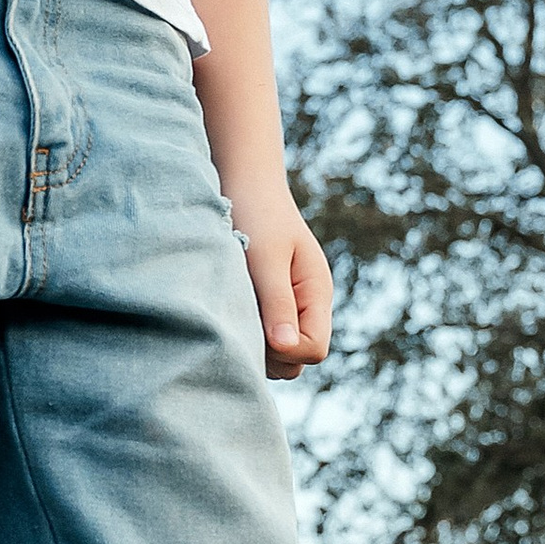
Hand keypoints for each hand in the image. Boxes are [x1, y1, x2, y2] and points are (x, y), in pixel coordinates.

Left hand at [231, 187, 333, 379]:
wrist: (244, 184)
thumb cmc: (256, 215)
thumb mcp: (267, 258)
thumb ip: (278, 302)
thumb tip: (285, 347)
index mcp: (316, 293)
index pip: (315, 349)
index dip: (287, 349)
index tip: (257, 326)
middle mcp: (306, 306)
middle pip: (298, 359)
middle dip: (270, 353)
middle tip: (239, 320)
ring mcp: (287, 308)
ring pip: (278, 355)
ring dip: (255, 345)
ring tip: (231, 312)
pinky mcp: (266, 306)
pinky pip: (261, 340)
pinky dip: (246, 335)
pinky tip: (227, 311)